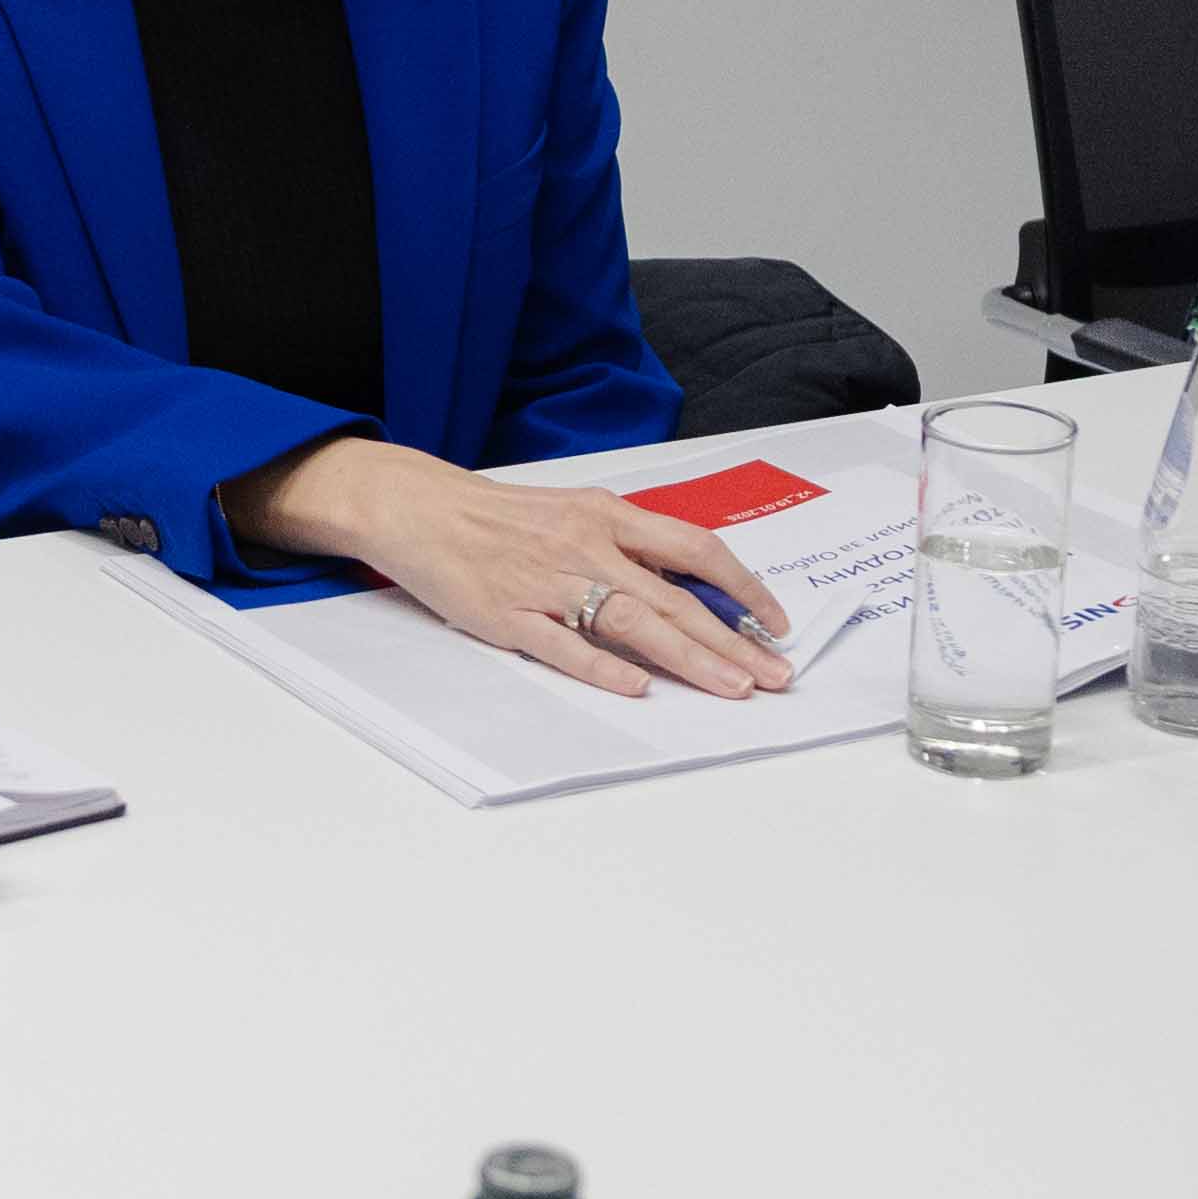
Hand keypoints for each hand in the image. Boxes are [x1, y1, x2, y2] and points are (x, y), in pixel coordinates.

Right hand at [235, 440, 791, 699]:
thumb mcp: (575, 513)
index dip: (744, 588)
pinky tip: (638, 687)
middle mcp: (587, 546)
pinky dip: (603, 667)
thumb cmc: (501, 517)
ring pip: (633, 622)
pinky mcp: (509, 615)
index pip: (696, 550)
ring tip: (733, 689)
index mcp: (608, 515)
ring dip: (690, 659)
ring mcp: (548, 582)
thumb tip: (692, 588)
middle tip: (776, 676)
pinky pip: (563, 646)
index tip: (777, 622)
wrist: (420, 509)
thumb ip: (630, 547)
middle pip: (676, 597)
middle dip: (734, 641)